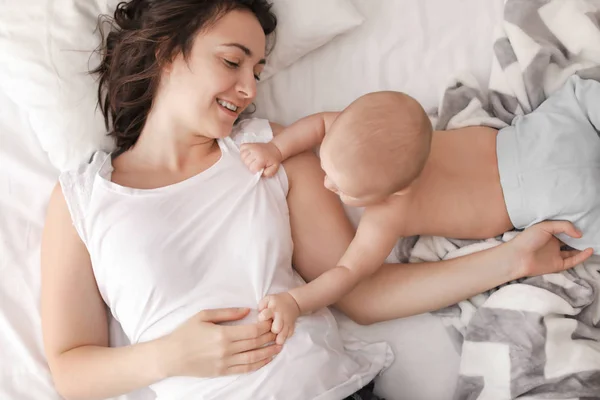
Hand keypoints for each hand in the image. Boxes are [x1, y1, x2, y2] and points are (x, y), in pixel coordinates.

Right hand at [159, 308, 280, 377]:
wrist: (170, 356)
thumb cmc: (185, 333)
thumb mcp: (204, 316)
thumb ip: (227, 312)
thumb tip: (247, 310)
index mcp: (223, 334)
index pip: (252, 331)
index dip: (265, 326)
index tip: (271, 320)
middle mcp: (226, 350)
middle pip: (256, 343)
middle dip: (270, 336)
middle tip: (279, 331)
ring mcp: (225, 363)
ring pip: (253, 358)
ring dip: (269, 352)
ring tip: (279, 346)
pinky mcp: (222, 372)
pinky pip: (245, 369)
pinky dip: (258, 364)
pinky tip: (266, 359)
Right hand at [240, 142, 282, 176]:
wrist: (275, 149)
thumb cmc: (273, 160)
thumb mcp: (274, 168)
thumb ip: (268, 173)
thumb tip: (259, 174)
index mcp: (261, 158)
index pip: (252, 168)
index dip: (255, 170)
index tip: (260, 168)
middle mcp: (255, 151)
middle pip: (246, 163)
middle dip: (251, 165)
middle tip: (256, 164)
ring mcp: (251, 146)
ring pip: (242, 156)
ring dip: (246, 160)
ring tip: (252, 160)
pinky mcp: (248, 144)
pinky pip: (241, 149)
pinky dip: (243, 152)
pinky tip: (249, 154)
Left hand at [258, 292, 300, 344]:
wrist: (293, 302)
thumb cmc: (276, 302)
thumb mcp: (268, 299)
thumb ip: (261, 305)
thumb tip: (259, 312)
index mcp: (273, 309)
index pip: (265, 315)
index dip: (261, 318)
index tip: (261, 318)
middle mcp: (280, 317)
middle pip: (276, 328)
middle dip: (272, 331)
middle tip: (270, 330)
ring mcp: (287, 323)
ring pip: (283, 335)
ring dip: (279, 338)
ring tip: (275, 339)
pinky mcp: (292, 327)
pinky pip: (289, 336)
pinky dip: (284, 338)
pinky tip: (280, 337)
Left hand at [508, 220, 593, 278]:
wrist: (518, 257)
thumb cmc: (527, 239)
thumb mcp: (545, 226)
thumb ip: (563, 227)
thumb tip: (579, 234)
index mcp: (548, 233)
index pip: (564, 230)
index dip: (573, 228)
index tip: (585, 224)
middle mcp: (553, 244)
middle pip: (570, 241)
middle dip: (580, 238)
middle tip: (592, 233)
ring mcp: (555, 255)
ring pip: (573, 252)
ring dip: (583, 248)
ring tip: (594, 241)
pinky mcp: (557, 265)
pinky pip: (573, 261)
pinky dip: (582, 256)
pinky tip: (589, 250)